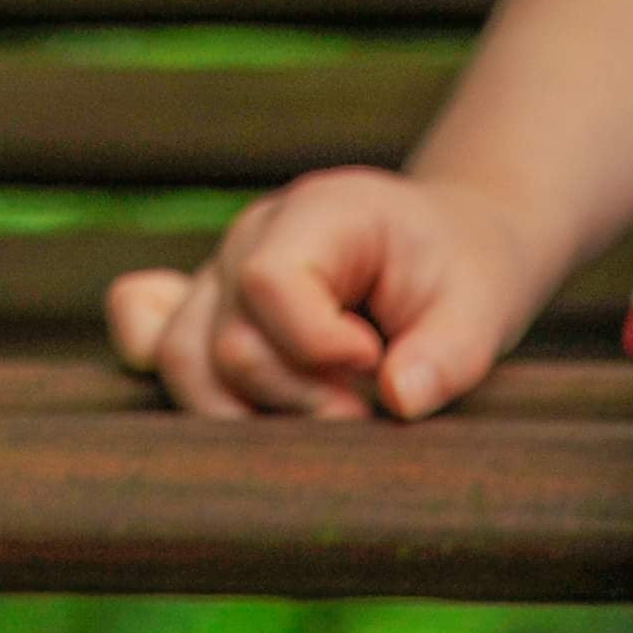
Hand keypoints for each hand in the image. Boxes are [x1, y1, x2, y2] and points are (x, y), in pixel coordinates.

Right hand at [106, 166, 553, 421]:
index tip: (373, 361)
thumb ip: (450, 353)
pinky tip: (244, 409)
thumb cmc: (464, 274)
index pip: (269, 283)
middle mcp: (250, 240)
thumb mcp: (485, 306)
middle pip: (225, 342)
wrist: (447, 252)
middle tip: (363, 410)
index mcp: (317, 215)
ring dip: (250, 417)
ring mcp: (219, 277)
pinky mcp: (206, 313)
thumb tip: (399, 401)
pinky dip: (180, 383)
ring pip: (180, 361)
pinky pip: (147, 339)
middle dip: (298, 400)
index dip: (317, 345)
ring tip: (325, 418)